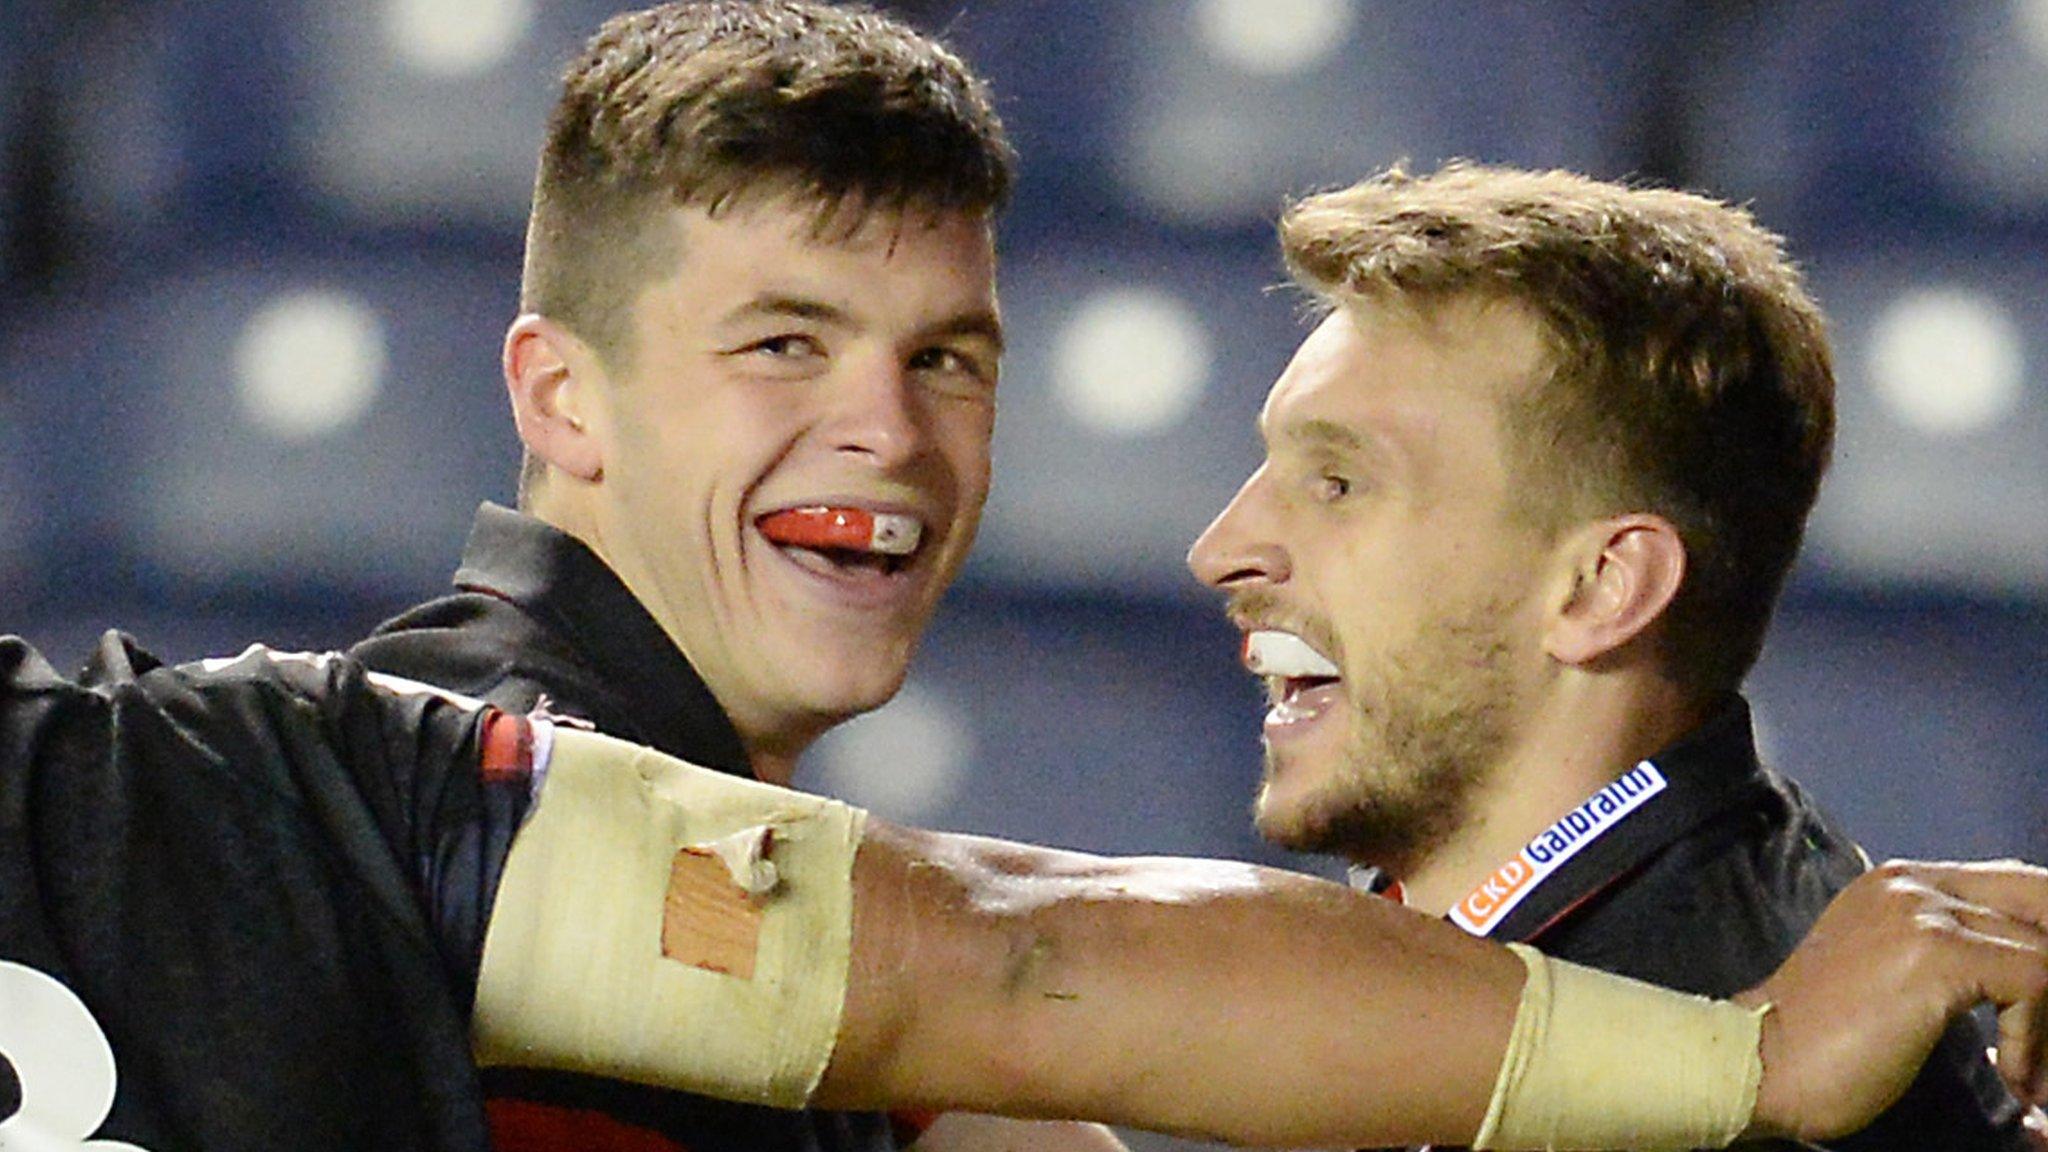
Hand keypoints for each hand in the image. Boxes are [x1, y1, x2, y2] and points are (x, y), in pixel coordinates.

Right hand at [1738, 859, 2047, 1140]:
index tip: (2043, 1012)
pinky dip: (2036, 1040)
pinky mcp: (1936, 953)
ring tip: (2034, 1076)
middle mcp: (1910, 882)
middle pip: (2042, 897)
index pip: (2016, 885)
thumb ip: (1944, 953)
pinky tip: (2009, 1077)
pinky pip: (2035, 982)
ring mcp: (1922, 912)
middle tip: (2047, 1036)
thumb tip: (2024, 974)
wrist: (1760, 1060)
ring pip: (2046, 948)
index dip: (2045, 939)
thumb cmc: (1819, 1037)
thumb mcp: (1887, 972)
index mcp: (1897, 882)